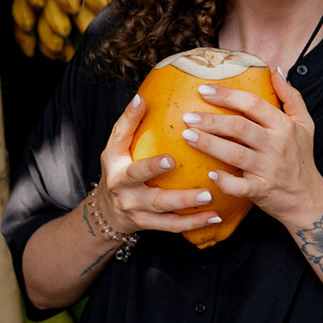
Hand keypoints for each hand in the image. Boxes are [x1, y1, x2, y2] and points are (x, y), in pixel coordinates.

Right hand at [94, 94, 225, 237]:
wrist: (108, 211)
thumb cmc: (120, 170)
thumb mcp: (117, 148)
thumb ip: (129, 124)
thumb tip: (142, 97)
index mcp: (114, 161)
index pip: (120, 142)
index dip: (133, 130)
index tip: (166, 150)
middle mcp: (121, 186)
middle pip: (140, 180)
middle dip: (157, 173)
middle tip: (181, 168)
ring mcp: (134, 208)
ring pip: (161, 208)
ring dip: (186, 203)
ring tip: (210, 196)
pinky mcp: (146, 224)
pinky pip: (171, 225)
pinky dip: (194, 223)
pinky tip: (214, 216)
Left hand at [178, 69, 322, 229]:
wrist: (309, 198)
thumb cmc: (301, 158)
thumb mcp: (305, 124)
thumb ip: (291, 96)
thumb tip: (276, 70)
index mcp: (284, 126)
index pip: (254, 104)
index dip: (228, 96)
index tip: (204, 90)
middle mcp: (276, 145)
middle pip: (240, 128)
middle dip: (211, 121)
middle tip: (187, 116)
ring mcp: (269, 169)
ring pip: (235, 154)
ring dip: (209, 144)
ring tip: (187, 136)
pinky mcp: (262, 190)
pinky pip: (240, 186)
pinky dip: (225, 181)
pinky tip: (208, 174)